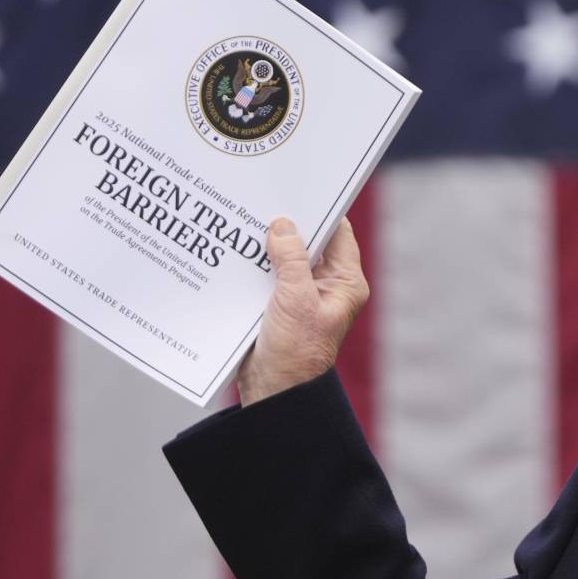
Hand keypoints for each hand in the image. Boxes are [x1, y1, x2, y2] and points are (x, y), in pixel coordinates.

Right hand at [237, 216, 368, 405]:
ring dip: (265, 244)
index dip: (321, 209)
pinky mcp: (279, 304)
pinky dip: (253, 263)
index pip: (339, 233)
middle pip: (309, 242)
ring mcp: (302, 295)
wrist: (273, 391)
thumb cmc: (295, 352)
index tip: (300, 187)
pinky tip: (232, 247)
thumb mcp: (295, 299)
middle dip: (287, 224)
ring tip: (243, 216)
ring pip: (285, 258)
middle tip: (263, 197)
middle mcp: (327, 286)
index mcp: (345, 284)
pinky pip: (267, 275)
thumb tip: (283, 225)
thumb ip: (291, 260)